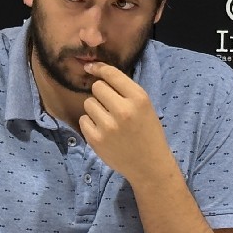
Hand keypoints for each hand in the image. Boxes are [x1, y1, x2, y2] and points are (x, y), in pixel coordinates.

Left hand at [78, 62, 174, 186]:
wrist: (149, 165)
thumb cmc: (148, 132)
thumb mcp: (145, 106)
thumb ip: (125, 90)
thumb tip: (96, 70)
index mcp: (139, 99)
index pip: (112, 74)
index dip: (99, 68)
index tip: (90, 67)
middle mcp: (123, 110)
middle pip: (97, 87)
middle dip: (101, 94)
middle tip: (110, 105)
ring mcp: (108, 126)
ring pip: (88, 103)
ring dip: (95, 109)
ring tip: (109, 120)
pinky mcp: (96, 140)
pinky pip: (83, 120)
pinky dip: (90, 123)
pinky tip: (103, 131)